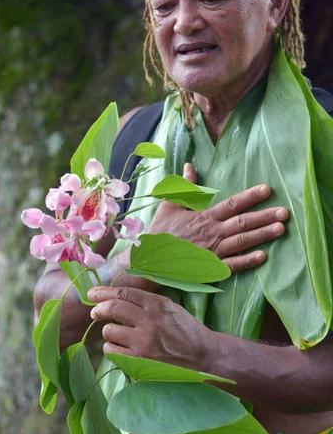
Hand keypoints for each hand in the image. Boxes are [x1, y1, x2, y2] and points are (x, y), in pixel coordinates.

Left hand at [88, 286, 210, 370]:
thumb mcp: (168, 306)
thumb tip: (117, 296)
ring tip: (116, 332)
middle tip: (95, 312)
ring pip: (109, 331)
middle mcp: (149, 321)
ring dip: (108, 330)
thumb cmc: (184, 328)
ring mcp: (144, 342)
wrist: (202, 354)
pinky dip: (112, 347)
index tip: (92, 293)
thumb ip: (145, 301)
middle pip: (112, 309)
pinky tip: (120, 346)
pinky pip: (112, 350)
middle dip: (98, 309)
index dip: (104, 292)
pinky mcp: (140, 361)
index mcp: (156, 304)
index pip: (123, 293)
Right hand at [148, 163, 288, 272]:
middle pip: (242, 223)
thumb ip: (184, 186)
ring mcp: (213, 251)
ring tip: (281, 230)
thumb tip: (189, 166)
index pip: (231, 204)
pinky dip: (247, 261)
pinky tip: (263, 256)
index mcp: (204, 216)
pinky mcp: (210, 267)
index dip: (250, 196)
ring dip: (262, 236)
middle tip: (285, 212)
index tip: (267, 190)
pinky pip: (232, 265)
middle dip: (265, 216)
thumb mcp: (170, 204)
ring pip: (242, 242)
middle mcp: (212, 232)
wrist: (150, 258)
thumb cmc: (160, 231)